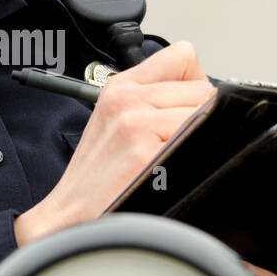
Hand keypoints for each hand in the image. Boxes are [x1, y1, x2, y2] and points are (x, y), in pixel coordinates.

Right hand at [14, 40, 215, 244]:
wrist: (69, 219)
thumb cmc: (97, 183)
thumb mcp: (117, 126)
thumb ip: (154, 102)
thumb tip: (206, 100)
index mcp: (120, 88)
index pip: (184, 56)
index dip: (195, 86)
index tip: (184, 113)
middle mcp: (126, 98)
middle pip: (204, 88)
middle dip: (200, 118)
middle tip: (173, 148)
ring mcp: (134, 121)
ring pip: (207, 111)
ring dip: (199, 139)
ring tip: (169, 162)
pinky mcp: (144, 148)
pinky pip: (200, 135)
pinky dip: (196, 157)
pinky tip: (171, 173)